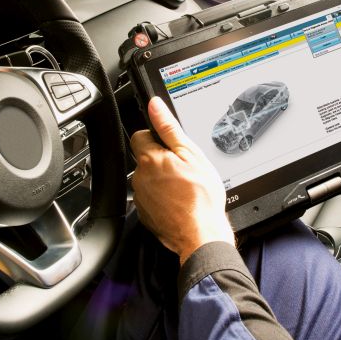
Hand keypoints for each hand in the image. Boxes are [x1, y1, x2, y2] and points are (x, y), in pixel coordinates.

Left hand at [130, 97, 234, 264]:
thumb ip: (169, 128)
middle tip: (183, 168)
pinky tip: (179, 200)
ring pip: (149, 178)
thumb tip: (155, 106)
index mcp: (149, 159)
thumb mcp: (191, 154)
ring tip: (183, 186)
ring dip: (162, 179)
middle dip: (161, 159)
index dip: (156, 136)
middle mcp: (139, 178)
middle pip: (145, 158)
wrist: (200, 234)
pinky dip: (162, 197)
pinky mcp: (145, 214)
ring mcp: (141, 198)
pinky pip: (151, 198)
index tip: (170, 145)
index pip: (140, 135)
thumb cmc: (200, 197)